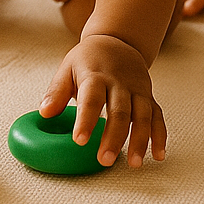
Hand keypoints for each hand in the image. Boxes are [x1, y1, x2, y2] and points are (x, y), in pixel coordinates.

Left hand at [40, 34, 165, 167]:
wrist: (117, 40)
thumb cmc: (89, 59)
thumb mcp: (67, 68)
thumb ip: (56, 91)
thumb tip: (44, 113)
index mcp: (96, 76)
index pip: (91, 98)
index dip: (86, 120)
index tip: (80, 140)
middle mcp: (119, 83)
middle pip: (120, 111)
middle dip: (114, 137)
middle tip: (104, 160)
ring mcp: (137, 90)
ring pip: (142, 115)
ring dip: (140, 140)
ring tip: (134, 163)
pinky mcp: (148, 96)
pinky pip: (157, 116)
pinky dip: (159, 136)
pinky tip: (158, 155)